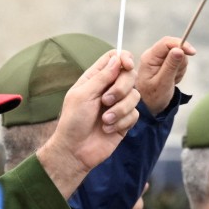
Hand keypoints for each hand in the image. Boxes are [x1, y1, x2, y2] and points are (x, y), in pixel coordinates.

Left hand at [36, 50, 139, 197]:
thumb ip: (102, 77)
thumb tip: (118, 58)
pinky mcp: (125, 120)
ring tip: (104, 120)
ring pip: (135, 95)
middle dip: (121, 88)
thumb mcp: (83, 95)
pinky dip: (121, 122)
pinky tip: (108, 129)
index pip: (114, 58)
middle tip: (105, 101)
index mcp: (95, 78)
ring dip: (119, 109)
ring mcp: (118, 104)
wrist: (75, 150)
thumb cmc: (73, 121)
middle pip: (130, 75)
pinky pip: (135, 114)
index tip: (127, 65)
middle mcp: (108, 88)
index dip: (124, 58)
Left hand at [135, 37, 194, 114]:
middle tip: (174, 76)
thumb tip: (179, 50)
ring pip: (179, 56)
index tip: (193, 53)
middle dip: (180, 62)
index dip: (181, 44)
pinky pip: (179, 63)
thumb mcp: (163, 82)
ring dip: (180, 69)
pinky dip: (179, 72)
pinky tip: (172, 80)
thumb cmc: (153, 96)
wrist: (150, 105)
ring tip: (172, 80)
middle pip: (175, 48)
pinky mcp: (165, 64)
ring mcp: (159, 59)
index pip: (167, 42)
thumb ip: (171, 65)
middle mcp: (153, 55)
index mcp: (150, 57)